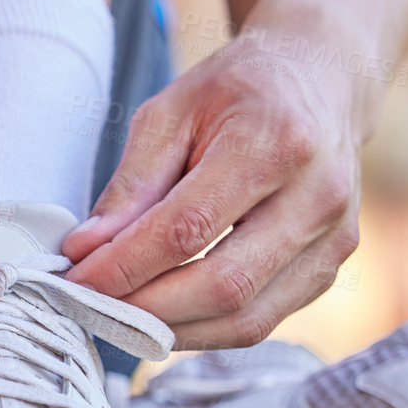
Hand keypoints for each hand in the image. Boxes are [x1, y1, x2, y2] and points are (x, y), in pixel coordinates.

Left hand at [63, 41, 364, 349]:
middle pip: (223, 286)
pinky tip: (164, 314)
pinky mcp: (330, 268)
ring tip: (118, 316)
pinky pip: (262, 321)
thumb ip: (131, 184)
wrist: (322, 78)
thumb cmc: (240, 89)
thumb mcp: (171, 111)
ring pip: (246, 320)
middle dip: (144, 309)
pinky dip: (205, 329)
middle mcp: (317, 197)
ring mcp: (333, 239)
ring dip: (172, 330)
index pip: (188, 229)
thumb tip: (86, 251)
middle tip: (89, 307)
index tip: (74, 281)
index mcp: (275, 143)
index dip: (124, 266)